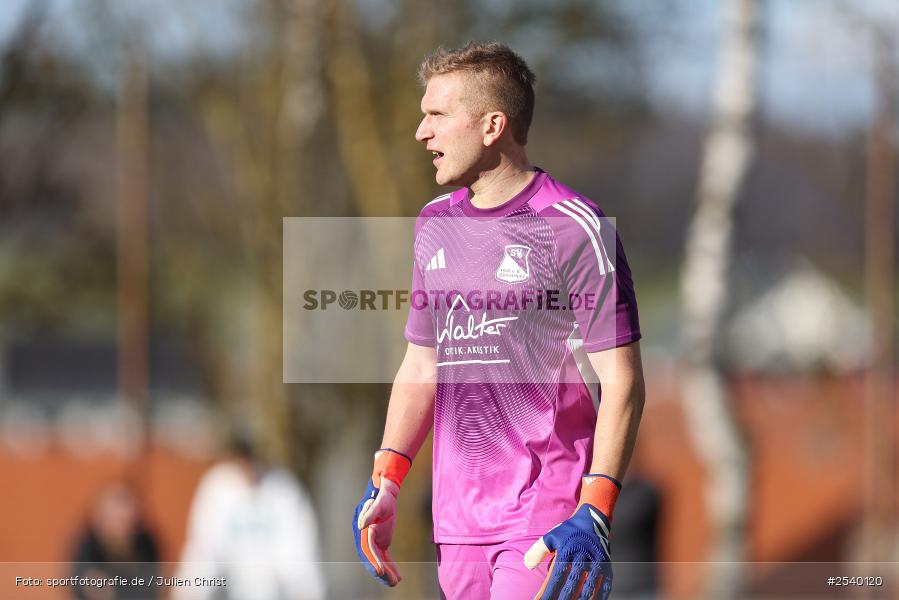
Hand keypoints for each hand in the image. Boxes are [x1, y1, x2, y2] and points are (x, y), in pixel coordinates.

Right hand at [352, 449, 410, 586]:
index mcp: (362, 530)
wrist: (385, 492)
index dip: (373, 560)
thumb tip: (361, 525)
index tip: (380, 571)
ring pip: (378, 560)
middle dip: (380, 571)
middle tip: (390, 582)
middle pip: (371, 558)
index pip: (367, 548)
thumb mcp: (379, 503)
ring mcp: (373, 541)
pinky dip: (390, 567)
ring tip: (395, 583)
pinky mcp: (381, 542)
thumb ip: (370, 513)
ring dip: (386, 573)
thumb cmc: (381, 496)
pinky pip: (385, 557)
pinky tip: (398, 577)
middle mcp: (365, 538)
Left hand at [524, 474, 619, 599]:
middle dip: (563, 599)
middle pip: (572, 586)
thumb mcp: (551, 536)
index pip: (556, 578)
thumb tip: (528, 565)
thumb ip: (538, 551)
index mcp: (567, 552)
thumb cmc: (569, 531)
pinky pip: (605, 586)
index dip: (548, 593)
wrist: (594, 520)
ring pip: (588, 588)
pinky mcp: (607, 567)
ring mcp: (597, 564)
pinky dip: (599, 596)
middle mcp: (583, 558)